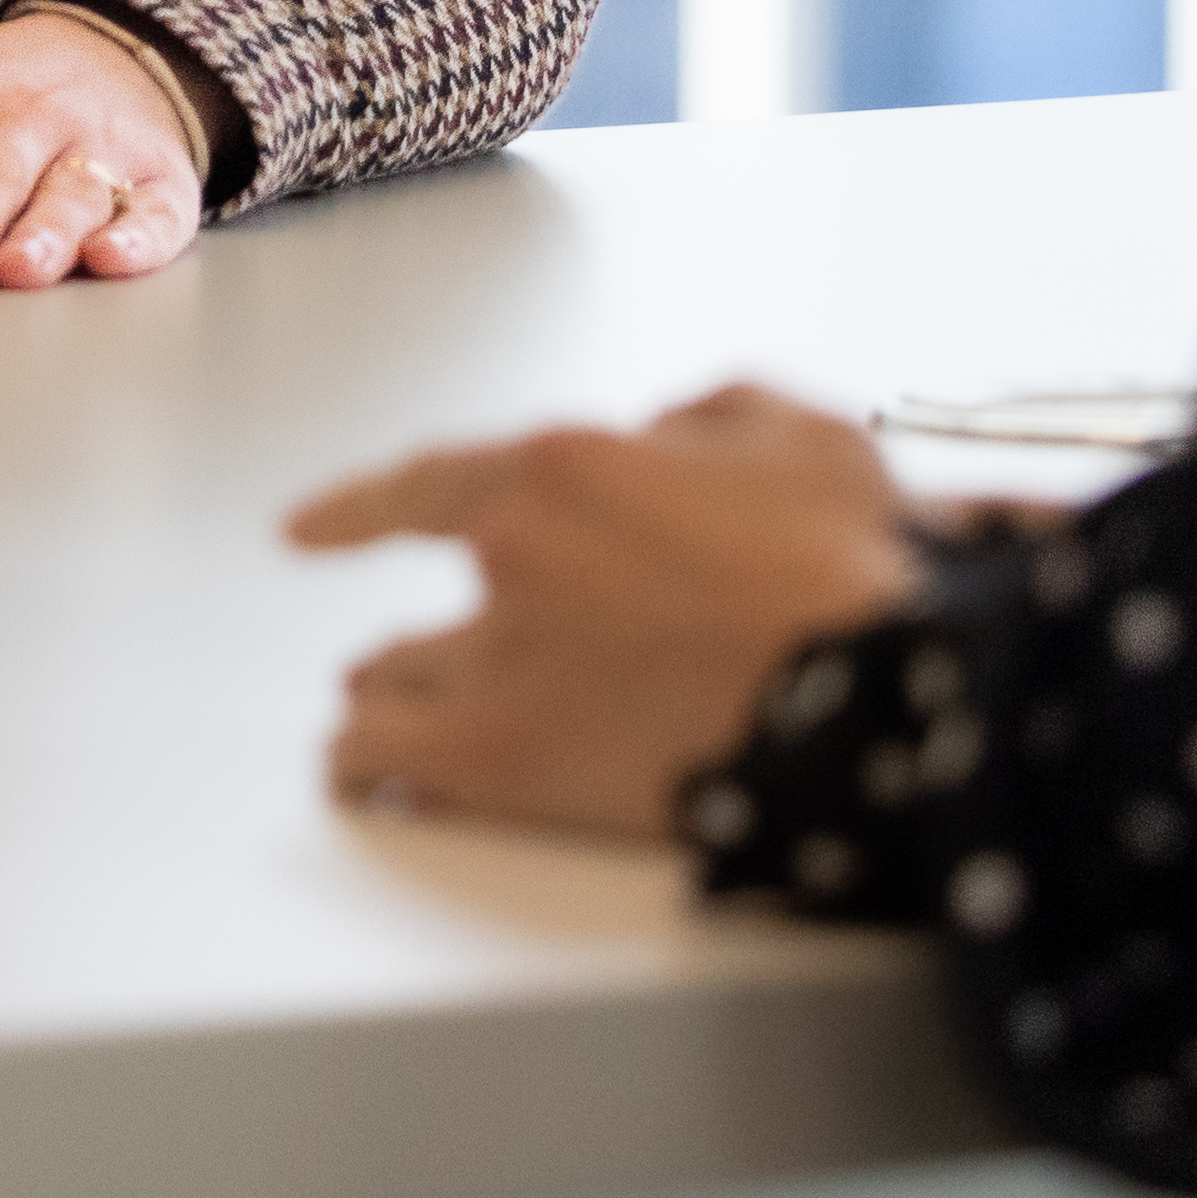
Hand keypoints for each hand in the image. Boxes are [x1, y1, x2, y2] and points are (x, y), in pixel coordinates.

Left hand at [292, 381, 927, 836]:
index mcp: (565, 466)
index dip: (356, 509)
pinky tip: (369, 780)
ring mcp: (498, 656)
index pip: (426, 485)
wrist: (891, 692)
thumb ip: (706, 417)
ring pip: (386, 683)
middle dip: (431, 641)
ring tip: (408, 725)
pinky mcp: (504, 758)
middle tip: (427, 667)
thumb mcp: (797, 435)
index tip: (305, 530)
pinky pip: (380, 760)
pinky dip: (366, 766)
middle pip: (421, 607)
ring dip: (398, 699)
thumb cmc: (857, 568)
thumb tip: (662, 439)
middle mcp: (510, 550)